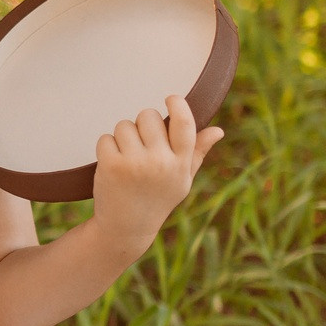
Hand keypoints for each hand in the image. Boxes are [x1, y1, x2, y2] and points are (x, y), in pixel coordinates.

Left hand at [90, 95, 224, 250]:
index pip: (184, 124)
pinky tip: (113, 166)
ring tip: (128, 158)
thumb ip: (197, 153)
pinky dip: (107, 148)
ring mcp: (135, 164)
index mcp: (180, 164)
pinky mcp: (112, 166)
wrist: (126, 227)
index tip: (170, 98)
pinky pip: (106, 138)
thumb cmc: (157, 199)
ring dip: (123, 137)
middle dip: (143, 125)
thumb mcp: (182, 180)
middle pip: (149, 116)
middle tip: (141, 145)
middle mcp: (160, 162)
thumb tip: (218, 130)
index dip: (178, 105)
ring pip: (125, 125)